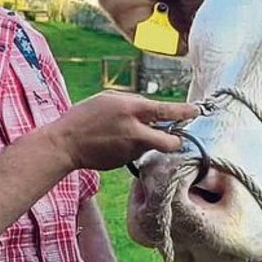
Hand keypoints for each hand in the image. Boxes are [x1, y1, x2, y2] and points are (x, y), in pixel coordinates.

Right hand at [50, 93, 199, 171]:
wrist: (65, 144)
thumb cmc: (85, 116)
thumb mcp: (109, 100)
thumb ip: (134, 103)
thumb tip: (154, 110)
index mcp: (130, 109)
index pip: (165, 111)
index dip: (184, 112)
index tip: (196, 111)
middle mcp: (135, 130)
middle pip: (169, 141)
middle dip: (176, 140)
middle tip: (176, 137)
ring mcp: (131, 149)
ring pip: (151, 145)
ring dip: (147, 141)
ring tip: (123, 134)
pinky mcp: (126, 161)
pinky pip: (137, 152)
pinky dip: (133, 147)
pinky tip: (115, 143)